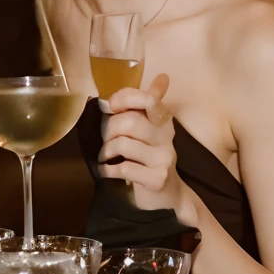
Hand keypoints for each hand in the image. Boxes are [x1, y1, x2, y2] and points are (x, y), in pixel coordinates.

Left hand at [98, 72, 189, 214]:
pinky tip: (108, 171)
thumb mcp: (151, 129)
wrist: (168, 196)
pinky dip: (108, 170)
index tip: (111, 106)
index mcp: (163, 121)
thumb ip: (151, 103)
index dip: (125, 98)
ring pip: (123, 144)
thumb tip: (163, 77)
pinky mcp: (157, 179)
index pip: (148, 99)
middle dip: (108, 130)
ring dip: (106, 151)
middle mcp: (167, 137)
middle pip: (130, 122)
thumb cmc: (150, 157)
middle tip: (105, 140)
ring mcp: (164, 159)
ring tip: (106, 157)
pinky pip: (123, 168)